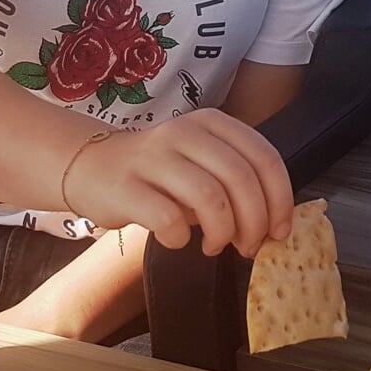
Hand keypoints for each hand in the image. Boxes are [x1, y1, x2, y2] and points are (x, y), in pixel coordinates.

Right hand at [66, 109, 292, 258]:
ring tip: (216, 247)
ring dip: (222, 233)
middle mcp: (184, 132)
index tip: (279, 231)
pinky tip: (178, 240)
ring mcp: (153, 157)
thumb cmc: (158, 175)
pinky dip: (182, 238)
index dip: (280, 200)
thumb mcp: (203, 164)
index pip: (264, 158)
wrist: (90, 167)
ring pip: (210, 198)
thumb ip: (237, 183)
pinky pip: (169, 219)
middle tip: (249, 247)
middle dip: (254, 222)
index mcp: (211, 123)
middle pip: (240, 179)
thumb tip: (273, 224)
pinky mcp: (126, 187)